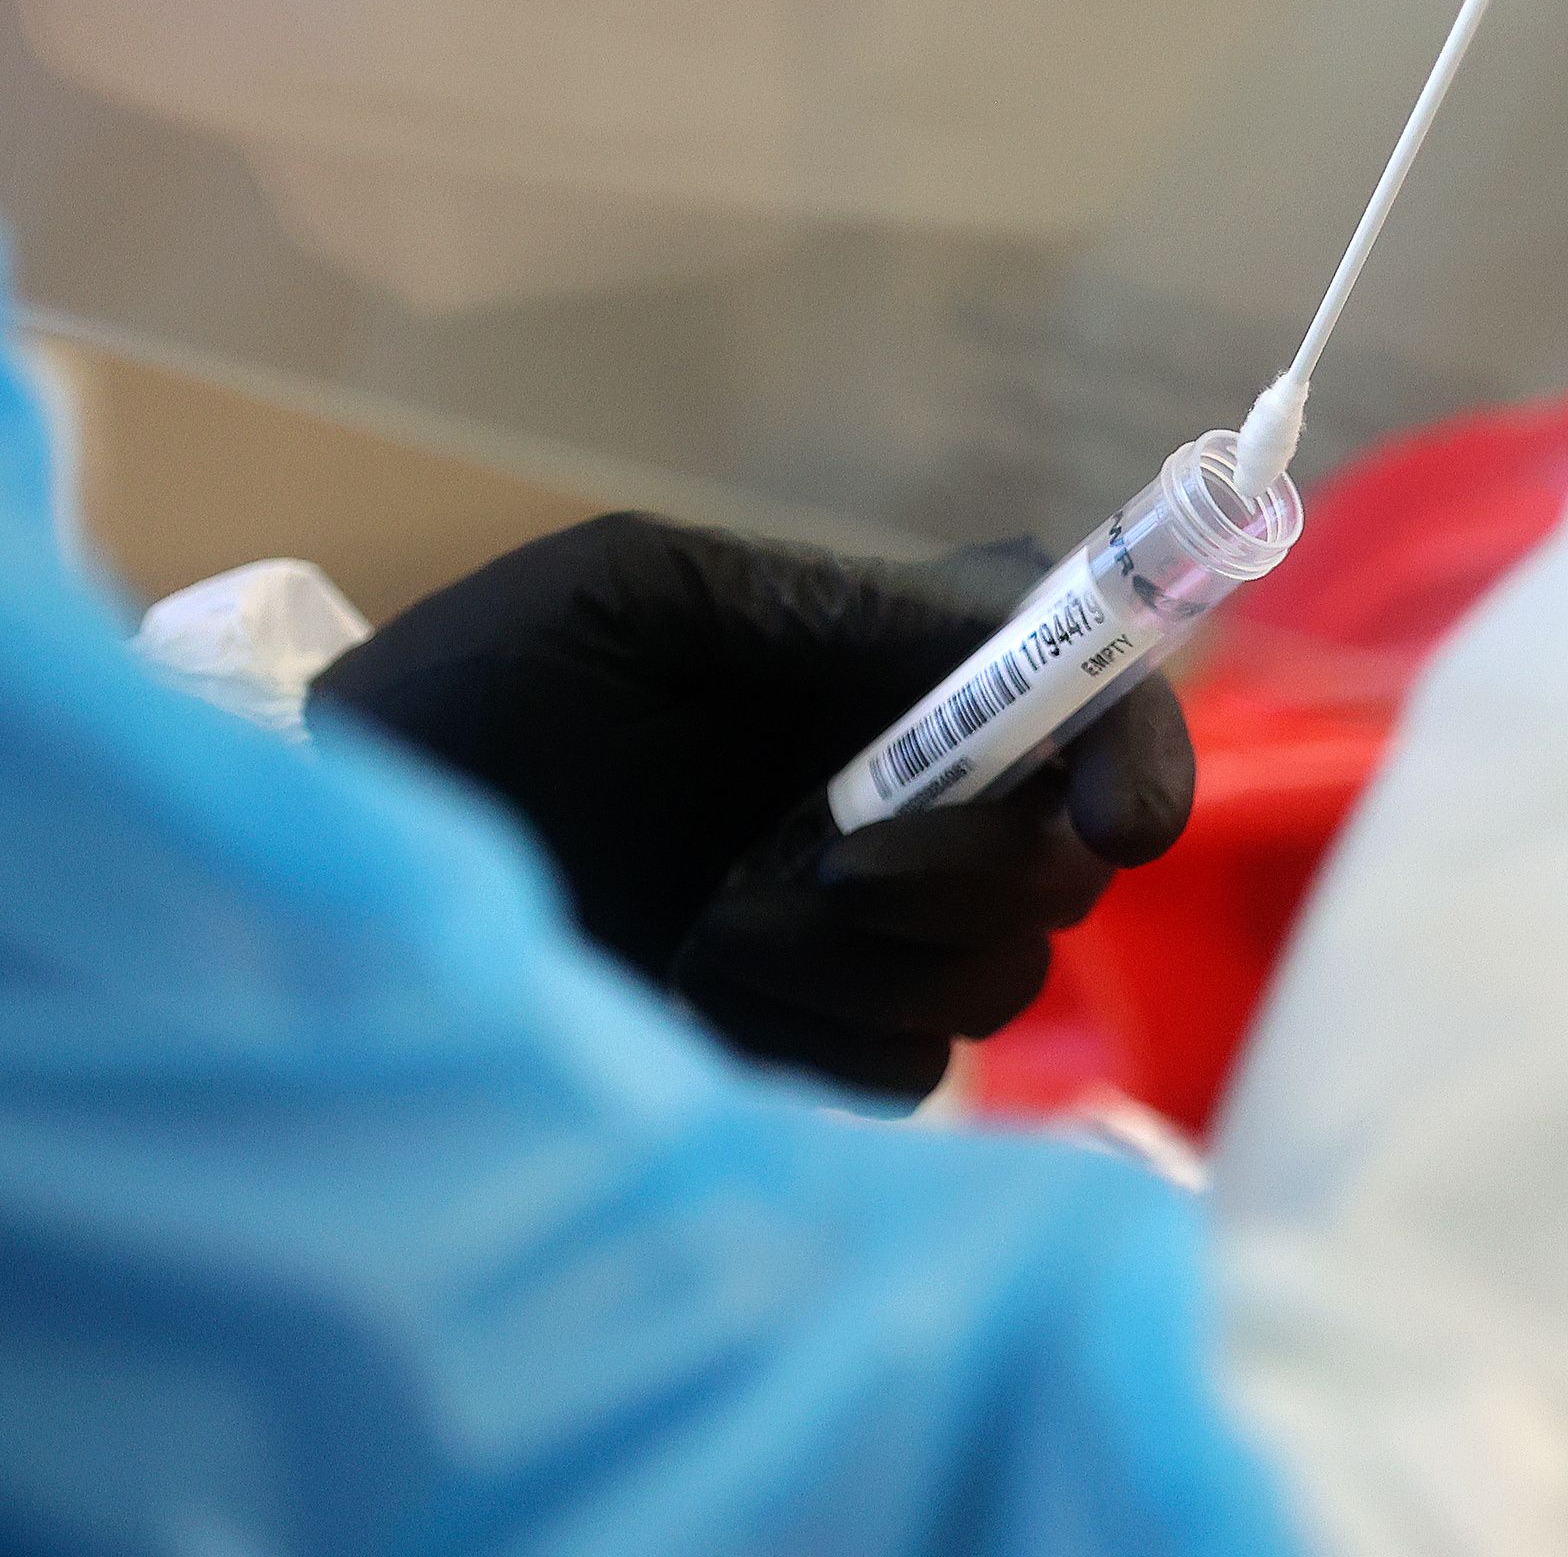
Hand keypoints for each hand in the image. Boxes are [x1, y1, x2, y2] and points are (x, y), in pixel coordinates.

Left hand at [310, 513, 1194, 1105]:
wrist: (337, 878)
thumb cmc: (474, 694)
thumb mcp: (642, 592)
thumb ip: (831, 605)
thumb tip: (998, 634)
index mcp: (885, 677)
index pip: (1087, 698)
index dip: (1133, 752)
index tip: (1109, 822)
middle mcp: (904, 805)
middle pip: (1060, 865)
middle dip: (971, 872)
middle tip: (827, 861)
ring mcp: (861, 939)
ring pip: (995, 979)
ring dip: (866, 957)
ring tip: (718, 922)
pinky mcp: (807, 1050)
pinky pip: (904, 1072)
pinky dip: (817, 1036)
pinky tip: (708, 993)